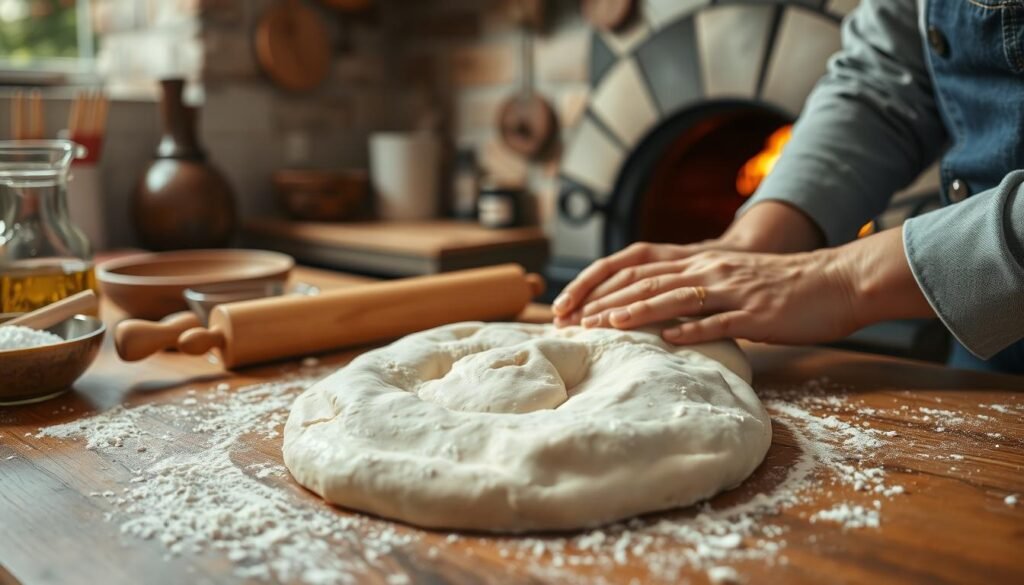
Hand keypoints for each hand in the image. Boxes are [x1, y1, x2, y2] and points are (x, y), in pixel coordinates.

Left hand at [557, 227, 935, 345]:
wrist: (836, 282)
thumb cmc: (781, 289)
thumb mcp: (730, 282)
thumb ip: (695, 292)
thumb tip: (657, 316)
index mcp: (701, 262)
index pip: (637, 271)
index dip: (599, 287)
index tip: (570, 308)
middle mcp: (711, 270)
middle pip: (647, 282)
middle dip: (606, 301)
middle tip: (574, 321)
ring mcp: (733, 290)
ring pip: (677, 297)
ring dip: (640, 311)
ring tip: (608, 325)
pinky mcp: (758, 313)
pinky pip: (721, 321)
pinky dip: (693, 330)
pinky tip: (669, 340)